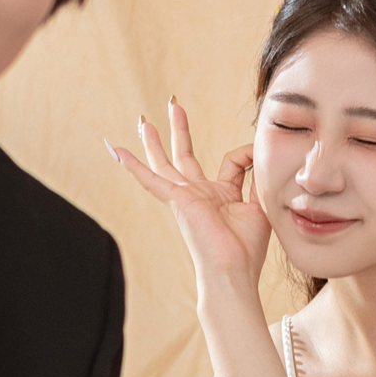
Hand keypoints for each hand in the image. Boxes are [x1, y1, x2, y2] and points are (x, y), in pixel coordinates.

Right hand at [110, 99, 270, 288]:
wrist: (232, 271)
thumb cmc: (247, 249)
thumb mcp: (259, 205)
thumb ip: (257, 180)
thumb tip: (260, 154)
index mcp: (221, 197)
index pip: (231, 162)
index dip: (247, 153)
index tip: (258, 152)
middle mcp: (199, 195)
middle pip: (185, 156)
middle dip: (180, 130)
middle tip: (173, 105)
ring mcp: (185, 197)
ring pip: (165, 163)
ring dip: (155, 140)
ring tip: (144, 119)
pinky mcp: (176, 200)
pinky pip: (150, 179)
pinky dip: (132, 165)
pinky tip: (116, 150)